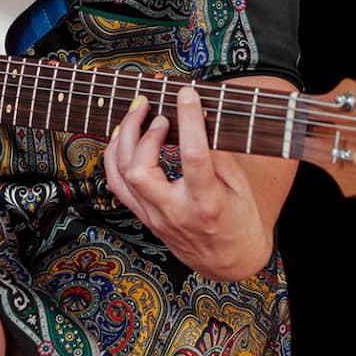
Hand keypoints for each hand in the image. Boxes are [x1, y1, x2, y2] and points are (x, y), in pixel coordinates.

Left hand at [101, 83, 273, 279]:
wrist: (229, 261)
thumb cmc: (239, 221)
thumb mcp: (239, 186)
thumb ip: (218, 154)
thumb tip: (198, 118)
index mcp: (207, 202)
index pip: (194, 157)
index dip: (189, 120)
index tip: (187, 94)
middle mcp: (175, 211)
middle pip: (141, 170)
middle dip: (142, 132)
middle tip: (154, 109)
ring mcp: (155, 216)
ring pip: (121, 176)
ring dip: (124, 139)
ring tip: (136, 114)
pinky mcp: (144, 217)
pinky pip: (117, 185)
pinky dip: (115, 156)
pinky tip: (124, 138)